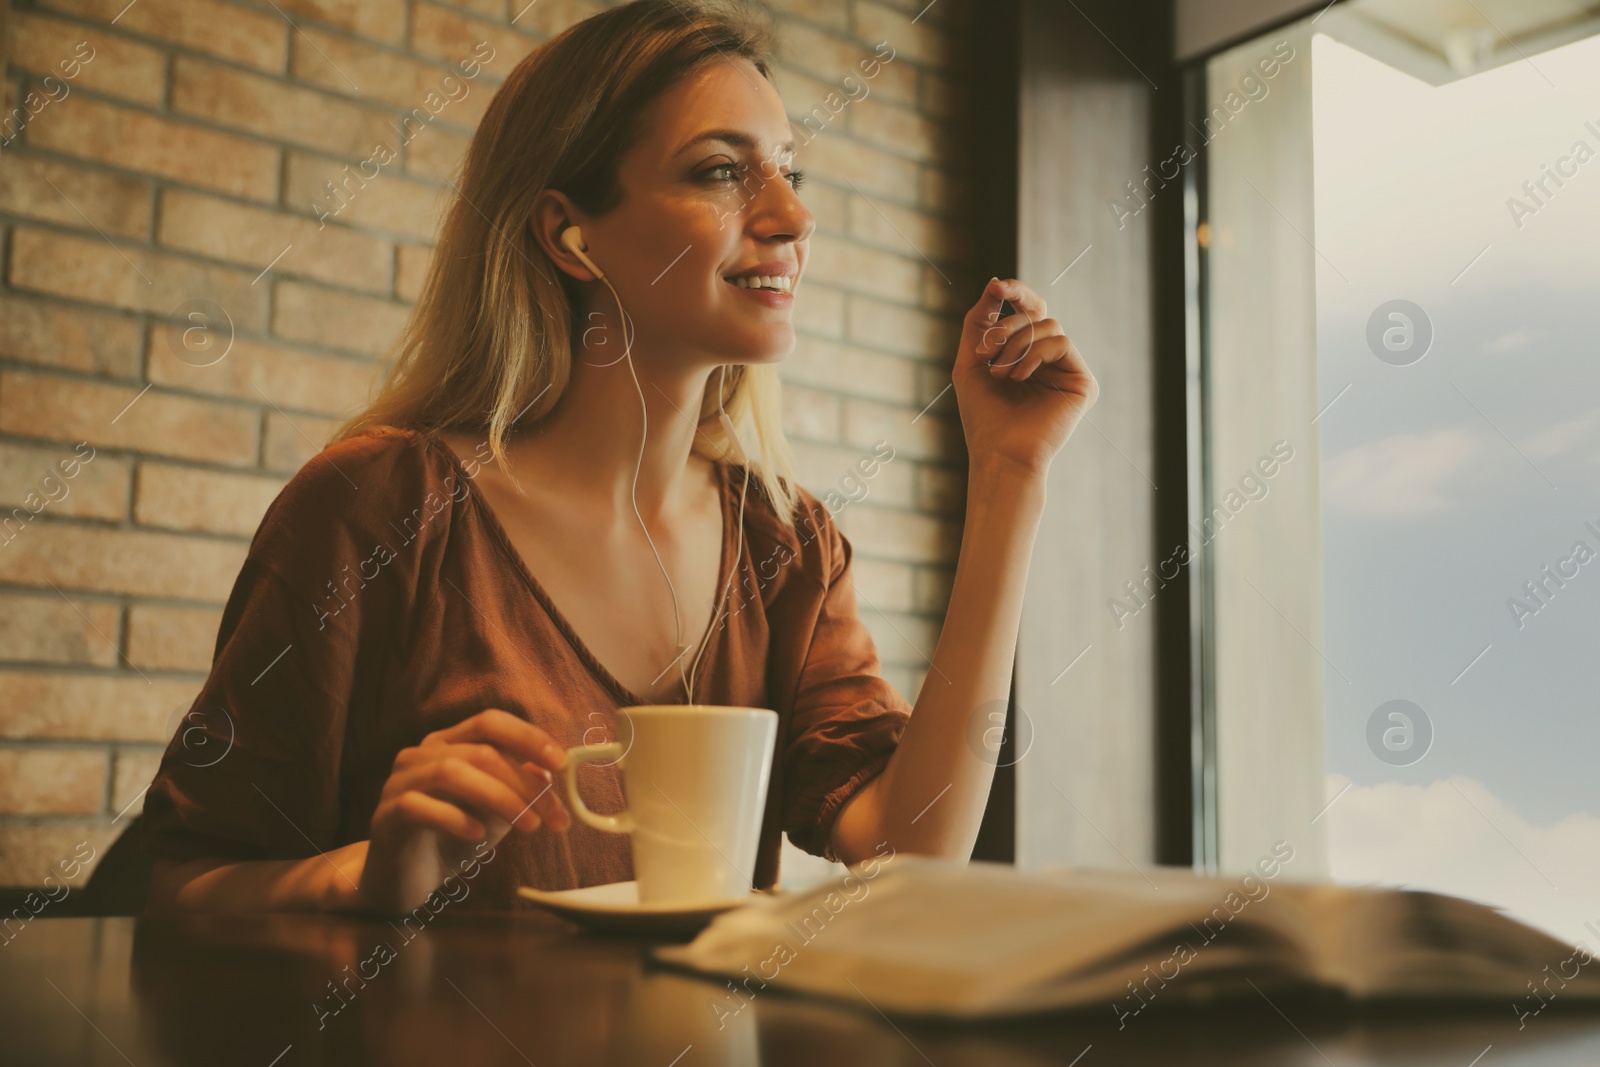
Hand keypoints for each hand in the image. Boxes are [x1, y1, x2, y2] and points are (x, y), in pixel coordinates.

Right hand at [358, 709, 571, 913]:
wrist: (403, 880)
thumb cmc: (452, 838)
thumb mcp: (496, 811)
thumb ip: (520, 789)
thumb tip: (552, 773)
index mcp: (449, 743)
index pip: (490, 722)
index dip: (528, 737)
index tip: (562, 763)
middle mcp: (421, 754)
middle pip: (481, 751)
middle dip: (525, 783)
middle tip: (554, 817)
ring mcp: (399, 782)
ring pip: (452, 772)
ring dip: (499, 798)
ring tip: (529, 826)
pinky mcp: (385, 815)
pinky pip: (420, 806)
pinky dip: (454, 818)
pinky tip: (478, 837)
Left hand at [953, 277, 1098, 476]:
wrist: (999, 453)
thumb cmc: (982, 414)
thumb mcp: (970, 360)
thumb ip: (979, 320)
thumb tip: (995, 281)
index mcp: (1027, 352)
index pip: (1029, 309)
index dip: (1016, 292)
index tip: (997, 287)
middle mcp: (1051, 359)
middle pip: (1037, 312)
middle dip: (1007, 326)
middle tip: (985, 351)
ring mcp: (1068, 370)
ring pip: (1049, 325)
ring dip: (1016, 344)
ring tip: (999, 374)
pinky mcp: (1083, 382)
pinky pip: (1061, 342)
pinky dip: (1034, 354)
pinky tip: (1019, 378)